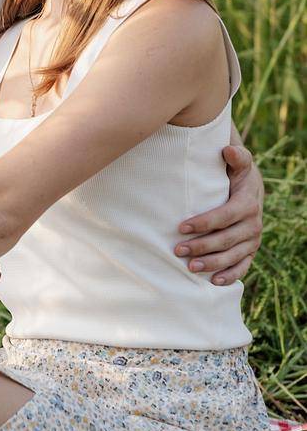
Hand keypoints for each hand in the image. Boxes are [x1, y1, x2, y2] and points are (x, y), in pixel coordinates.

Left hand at [174, 144, 263, 285]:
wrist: (250, 188)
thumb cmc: (236, 174)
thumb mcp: (239, 162)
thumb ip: (237, 156)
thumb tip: (228, 149)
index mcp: (248, 204)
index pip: (225, 216)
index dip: (203, 223)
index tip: (181, 227)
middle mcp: (253, 224)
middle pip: (226, 239)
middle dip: (202, 246)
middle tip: (177, 250)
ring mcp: (252, 240)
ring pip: (232, 256)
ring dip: (211, 264)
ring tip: (189, 267)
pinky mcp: (250, 251)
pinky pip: (243, 267)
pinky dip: (230, 276)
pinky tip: (213, 281)